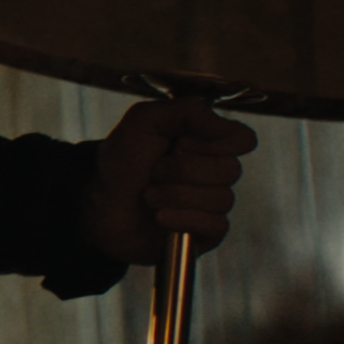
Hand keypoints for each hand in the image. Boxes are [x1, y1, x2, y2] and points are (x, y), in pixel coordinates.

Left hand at [82, 98, 257, 264]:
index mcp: (206, 141)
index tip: (180, 142)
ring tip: (150, 195)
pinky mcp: (207, 233)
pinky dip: (181, 219)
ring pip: (220, 198)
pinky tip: (160, 217)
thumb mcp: (144, 121)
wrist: (99, 205)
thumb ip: (186, 111)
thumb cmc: (122, 162)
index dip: (213, 142)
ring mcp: (213, 203)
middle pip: (230, 170)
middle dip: (181, 170)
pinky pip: (215, 225)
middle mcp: (215, 171)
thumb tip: (224, 123)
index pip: (243, 139)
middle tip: (154, 171)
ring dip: (174, 195)